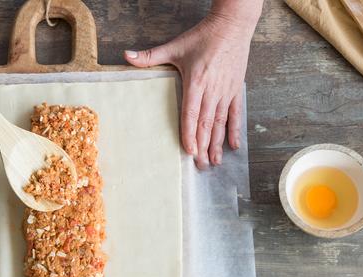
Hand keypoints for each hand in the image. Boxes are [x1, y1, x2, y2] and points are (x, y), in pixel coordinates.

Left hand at [124, 9, 258, 168]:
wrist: (232, 25)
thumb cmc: (204, 36)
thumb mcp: (175, 46)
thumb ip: (150, 55)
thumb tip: (127, 55)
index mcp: (196, 82)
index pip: (191, 114)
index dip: (190, 133)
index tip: (188, 150)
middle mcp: (212, 90)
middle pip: (206, 124)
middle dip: (203, 146)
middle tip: (199, 166)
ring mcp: (226, 91)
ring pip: (221, 123)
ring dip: (217, 143)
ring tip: (214, 162)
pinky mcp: (235, 89)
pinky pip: (235, 114)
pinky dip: (234, 130)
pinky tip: (233, 146)